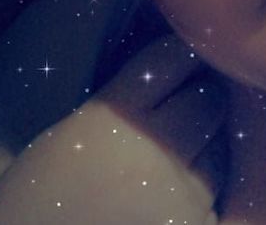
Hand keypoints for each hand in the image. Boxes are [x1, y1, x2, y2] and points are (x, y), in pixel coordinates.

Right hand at [0, 34, 226, 224]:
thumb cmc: (46, 195)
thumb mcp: (74, 132)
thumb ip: (125, 101)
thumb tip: (176, 74)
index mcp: (113, 117)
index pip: (171, 60)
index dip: (182, 56)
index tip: (186, 59)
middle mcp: (152, 148)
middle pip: (207, 100)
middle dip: (201, 100)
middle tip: (189, 106)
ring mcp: (178, 191)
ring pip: (219, 146)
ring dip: (206, 145)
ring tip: (182, 154)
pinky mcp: (194, 224)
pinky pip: (215, 193)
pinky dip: (202, 188)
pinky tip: (177, 192)